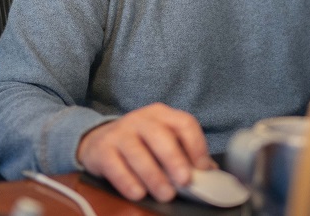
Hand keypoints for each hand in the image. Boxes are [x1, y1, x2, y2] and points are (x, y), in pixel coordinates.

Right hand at [76, 103, 215, 202]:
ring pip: (137, 152)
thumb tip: (210, 173)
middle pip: (159, 135)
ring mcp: (119, 133)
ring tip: (166, 194)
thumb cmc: (140, 144)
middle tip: (185, 180)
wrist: (98, 140)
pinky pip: (115, 165)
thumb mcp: (163, 142)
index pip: (184, 123)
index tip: (203, 168)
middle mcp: (140, 120)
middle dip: (174, 158)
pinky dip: (127, 181)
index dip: (196, 145)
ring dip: (153, 175)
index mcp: (161, 115)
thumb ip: (185, 154)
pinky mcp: (101, 150)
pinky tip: (138, 193)